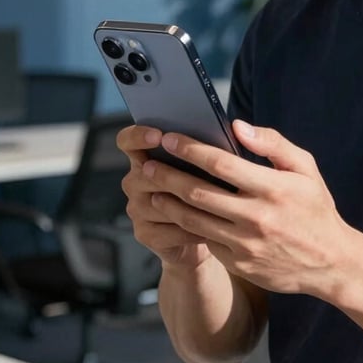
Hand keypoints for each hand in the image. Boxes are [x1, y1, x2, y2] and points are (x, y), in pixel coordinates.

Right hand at [117, 125, 211, 268]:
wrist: (206, 230)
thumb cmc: (209, 188)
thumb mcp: (208, 165)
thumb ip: (210, 147)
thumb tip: (235, 128)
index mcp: (145, 157)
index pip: (127, 140)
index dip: (138, 136)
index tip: (158, 135)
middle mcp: (135, 181)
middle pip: (144, 174)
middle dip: (173, 175)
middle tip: (201, 177)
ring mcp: (137, 209)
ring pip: (159, 203)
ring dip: (188, 204)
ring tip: (217, 205)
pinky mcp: (144, 234)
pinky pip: (168, 229)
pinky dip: (192, 229)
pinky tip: (213, 228)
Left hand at [140, 120, 354, 296]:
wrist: (330, 263)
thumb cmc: (315, 207)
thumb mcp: (305, 168)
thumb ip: (273, 143)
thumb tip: (238, 126)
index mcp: (274, 189)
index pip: (221, 164)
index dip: (191, 150)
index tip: (170, 139)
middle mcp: (257, 217)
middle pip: (199, 193)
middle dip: (167, 176)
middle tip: (147, 164)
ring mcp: (246, 244)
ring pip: (194, 220)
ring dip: (168, 203)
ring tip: (152, 189)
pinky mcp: (239, 263)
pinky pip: (205, 240)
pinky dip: (185, 226)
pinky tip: (174, 214)